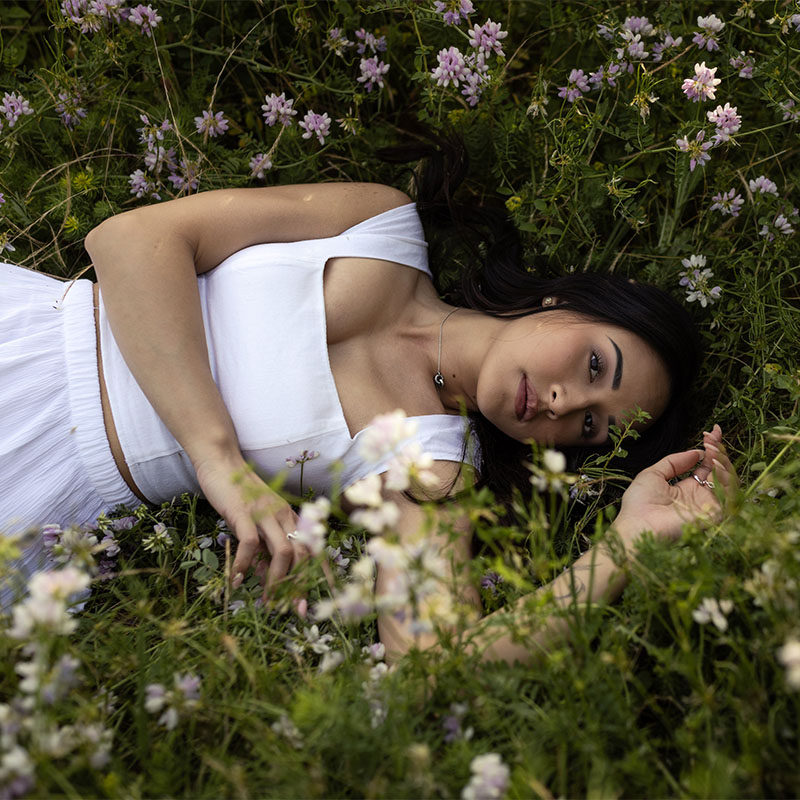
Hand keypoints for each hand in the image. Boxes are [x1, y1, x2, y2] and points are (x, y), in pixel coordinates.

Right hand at [193, 453, 310, 603]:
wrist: (222, 464)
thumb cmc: (239, 495)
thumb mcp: (256, 521)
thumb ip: (264, 546)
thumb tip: (266, 575)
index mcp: (290, 517)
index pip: (314, 547)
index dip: (321, 573)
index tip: (324, 596)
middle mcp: (284, 515)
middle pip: (303, 554)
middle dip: (300, 585)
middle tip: (294, 610)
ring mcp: (266, 514)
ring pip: (283, 552)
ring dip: (277, 581)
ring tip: (267, 601)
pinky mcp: (245, 513)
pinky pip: (250, 544)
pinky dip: (245, 565)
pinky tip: (236, 580)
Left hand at [615, 424, 736, 545]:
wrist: (636, 526)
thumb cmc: (639, 504)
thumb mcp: (653, 474)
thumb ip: (674, 462)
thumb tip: (696, 452)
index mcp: (687, 489)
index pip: (706, 465)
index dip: (711, 448)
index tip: (712, 431)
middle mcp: (701, 496)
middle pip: (720, 470)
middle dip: (719, 450)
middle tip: (712, 435)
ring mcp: (708, 506)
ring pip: (728, 480)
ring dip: (723, 461)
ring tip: (711, 448)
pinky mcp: (714, 515)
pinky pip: (730, 495)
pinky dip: (726, 477)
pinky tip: (714, 463)